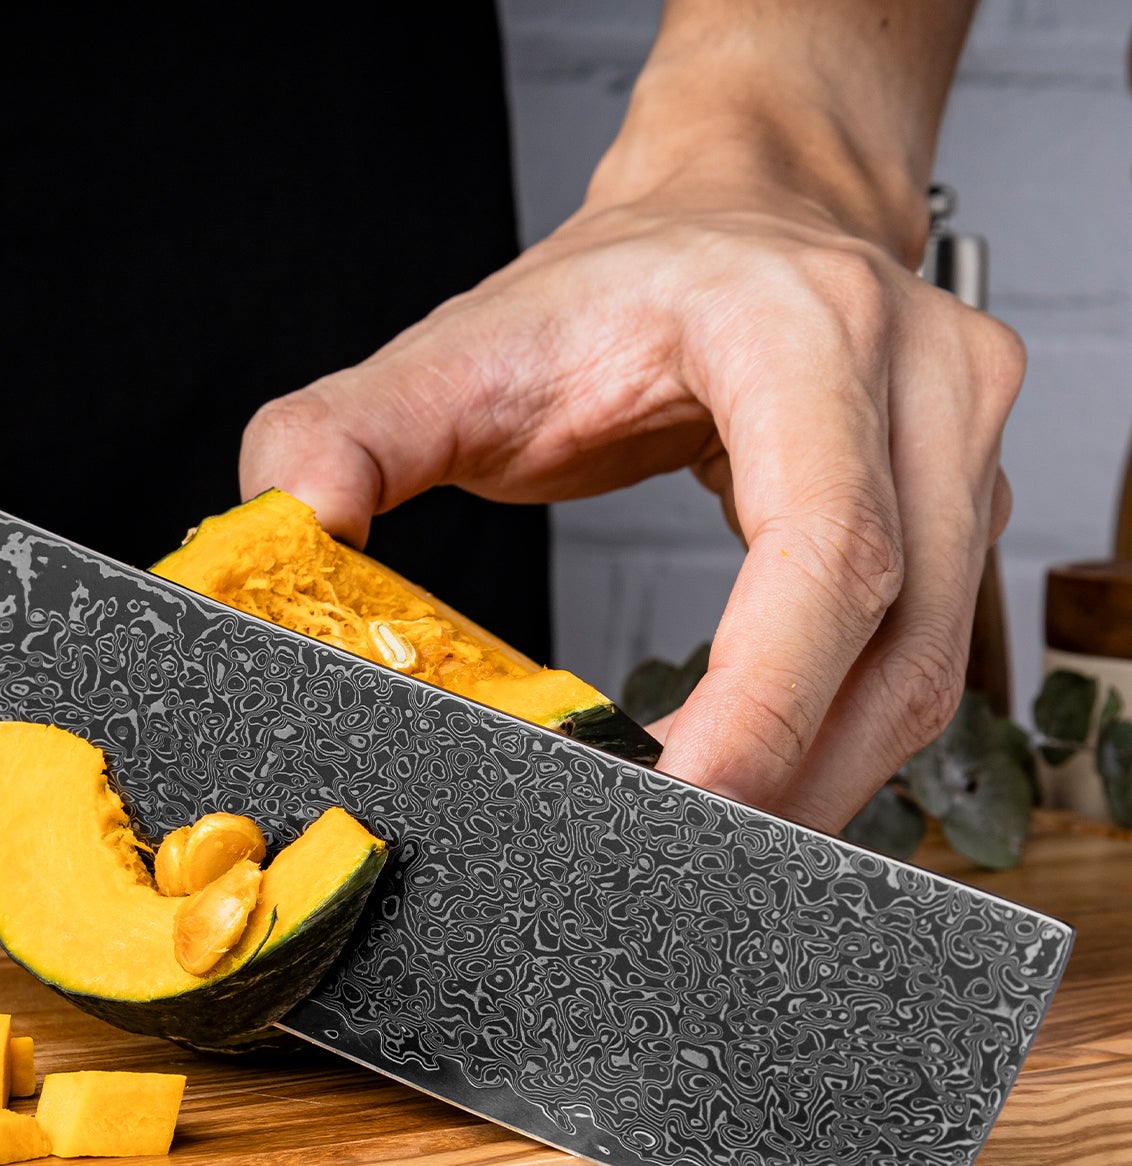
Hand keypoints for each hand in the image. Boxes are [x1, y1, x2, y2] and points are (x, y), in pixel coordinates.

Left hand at [239, 0, 1018, 832]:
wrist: (729, 219)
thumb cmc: (608, 291)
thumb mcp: (462, 347)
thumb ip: (346, 432)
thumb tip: (287, 530)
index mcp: (799, 333)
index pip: (824, 546)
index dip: (764, 699)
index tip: (679, 799)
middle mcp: (920, 385)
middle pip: (897, 640)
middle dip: (787, 774)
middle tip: (678, 855)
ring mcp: (965, 449)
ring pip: (927, 674)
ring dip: (822, 779)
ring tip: (713, 834)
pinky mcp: (969, 506)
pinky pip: (926, 660)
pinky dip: (842, 741)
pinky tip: (765, 777)